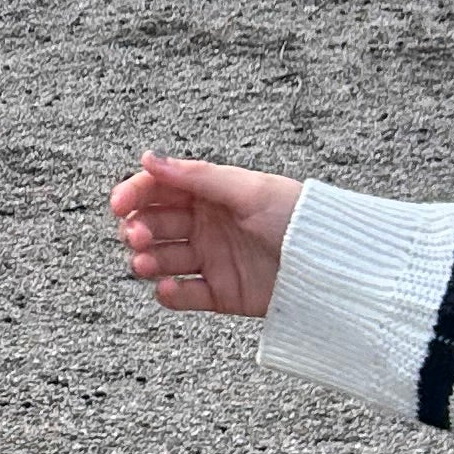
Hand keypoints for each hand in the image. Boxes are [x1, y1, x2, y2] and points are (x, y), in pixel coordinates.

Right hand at [108, 152, 302, 318]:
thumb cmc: (300, 218)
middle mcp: (208, 225)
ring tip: (148, 263)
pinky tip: (169, 289)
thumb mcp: (248, 190)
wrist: (333, 266)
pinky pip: (184, 295)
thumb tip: (149, 158)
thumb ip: (196, 176)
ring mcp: (213, 259)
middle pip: (155, 224)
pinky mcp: (220, 293)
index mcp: (213, 194)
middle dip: (139, 229)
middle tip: (138, 236)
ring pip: (163, 259)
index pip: (161, 189)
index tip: (119, 205)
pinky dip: (170, 294)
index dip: (136, 194)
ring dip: (147, 260)